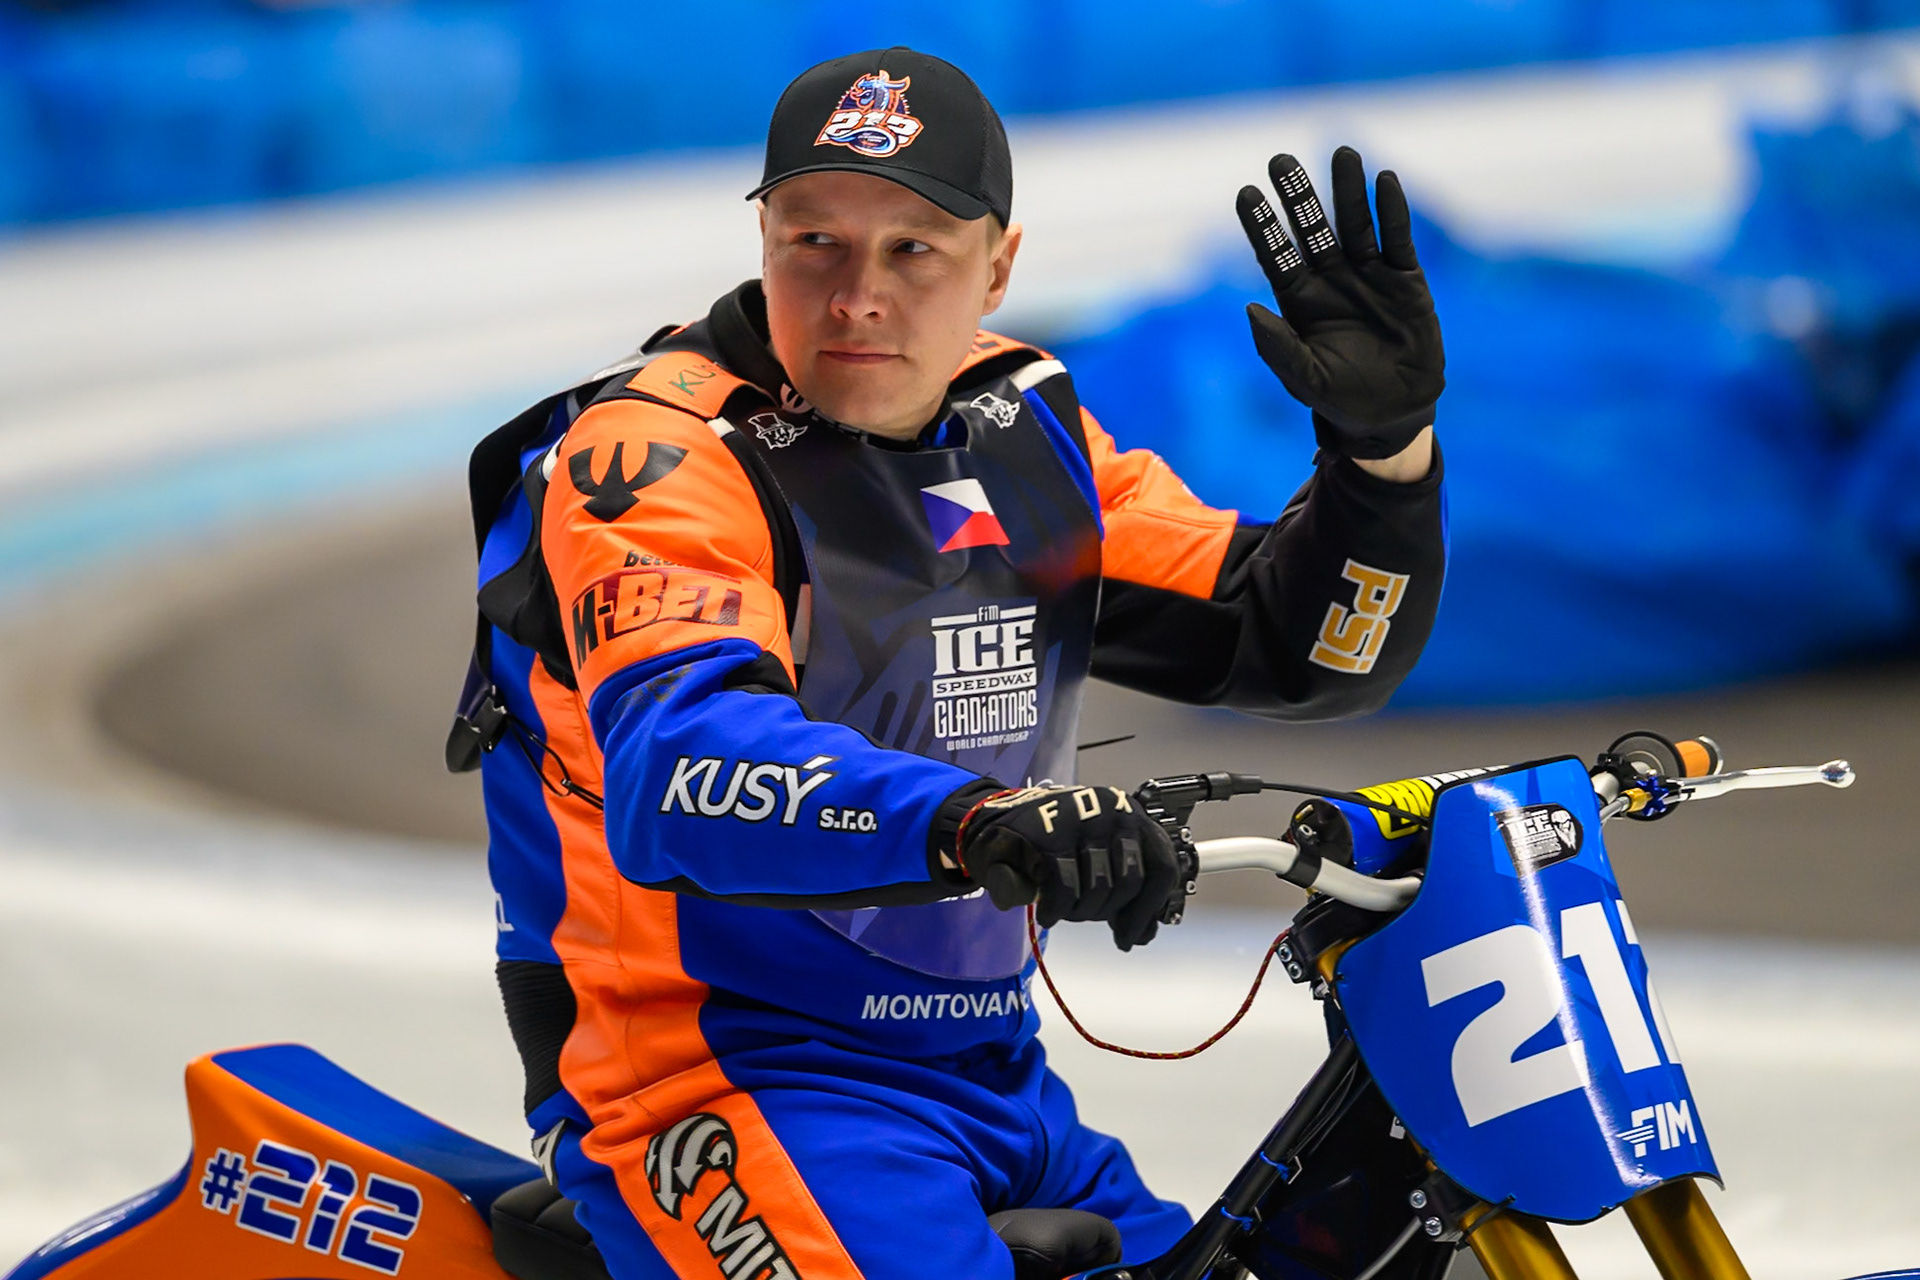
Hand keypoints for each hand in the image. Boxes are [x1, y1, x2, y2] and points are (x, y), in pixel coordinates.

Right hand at [957, 784, 1179, 950]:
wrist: (997, 826)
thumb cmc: (1053, 846)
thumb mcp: (1096, 866)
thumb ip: (1124, 896)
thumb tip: (1144, 934)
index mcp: (1133, 816)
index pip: (1162, 866)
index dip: (1149, 909)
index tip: (1132, 936)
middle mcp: (1114, 811)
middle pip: (1131, 881)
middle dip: (1107, 911)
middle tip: (1085, 916)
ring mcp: (1082, 818)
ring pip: (1099, 886)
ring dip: (1080, 912)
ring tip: (1065, 909)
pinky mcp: (1049, 833)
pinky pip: (1065, 888)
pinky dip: (1057, 910)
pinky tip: (1049, 914)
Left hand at [1236, 147, 1443, 460]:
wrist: (1393, 412)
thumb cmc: (1340, 398)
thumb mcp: (1304, 378)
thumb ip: (1278, 346)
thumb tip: (1249, 308)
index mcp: (1299, 300)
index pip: (1275, 254)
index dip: (1261, 224)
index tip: (1246, 193)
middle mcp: (1330, 279)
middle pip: (1311, 228)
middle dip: (1298, 194)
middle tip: (1280, 160)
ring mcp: (1368, 275)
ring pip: (1355, 223)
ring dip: (1347, 190)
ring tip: (1342, 153)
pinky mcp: (1405, 279)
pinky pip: (1397, 239)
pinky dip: (1392, 211)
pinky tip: (1384, 182)